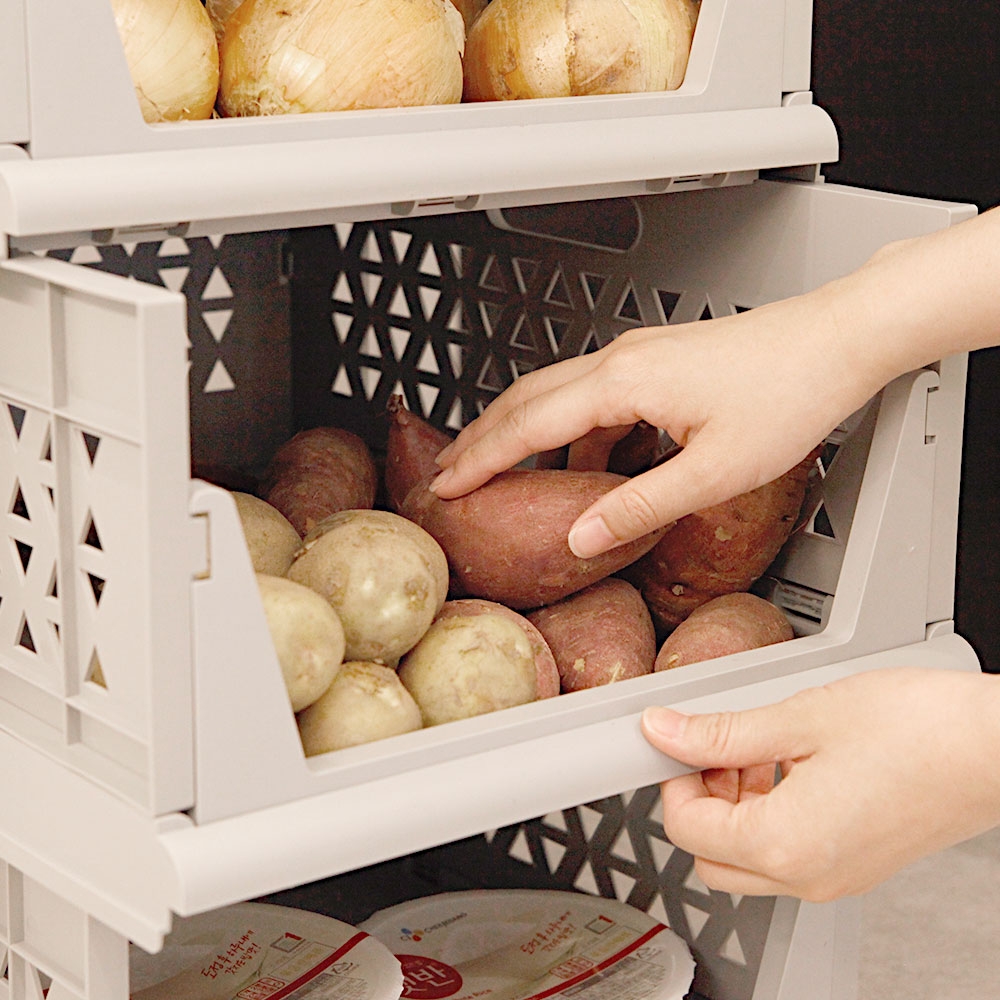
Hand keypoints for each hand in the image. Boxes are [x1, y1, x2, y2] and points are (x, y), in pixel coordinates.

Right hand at [431, 287, 884, 558]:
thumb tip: (580, 538)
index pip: (527, 425)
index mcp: (622, 383)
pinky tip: (578, 463)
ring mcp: (639, 356)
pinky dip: (569, 431)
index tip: (445, 485)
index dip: (480, 459)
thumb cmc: (789, 393)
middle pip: (526, 399)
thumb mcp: (713, 471)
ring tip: (496, 470)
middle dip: (482, 438)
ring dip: (521, 431)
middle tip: (447, 473)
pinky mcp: (659, 362)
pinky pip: (594, 397)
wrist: (837, 338)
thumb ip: (639, 507)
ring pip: (556, 394)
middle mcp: (620, 360)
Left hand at [641, 667, 999, 900]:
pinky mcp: (856, 866)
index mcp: (786, 845)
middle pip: (710, 856)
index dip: (674, 778)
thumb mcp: (800, 718)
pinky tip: (791, 765)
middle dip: (702, 799)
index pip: (685, 828)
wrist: (995, 745)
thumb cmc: (917, 729)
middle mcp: (808, 877)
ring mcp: (835, 877)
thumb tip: (663, 731)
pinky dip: (770, 816)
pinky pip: (788, 856)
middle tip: (718, 747)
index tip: (682, 742)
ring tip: (760, 749)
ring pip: (748, 860)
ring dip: (735, 807)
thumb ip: (721, 732)